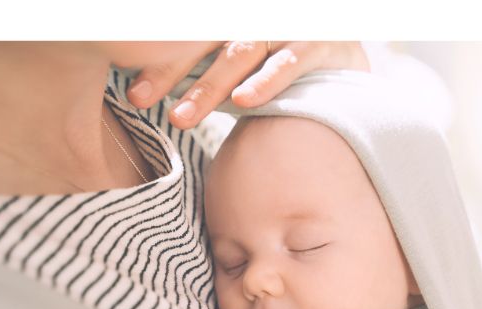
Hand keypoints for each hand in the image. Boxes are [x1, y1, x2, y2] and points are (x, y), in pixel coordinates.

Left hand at [126, 41, 369, 128]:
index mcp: (230, 23)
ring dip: (209, 86)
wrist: (349, 56)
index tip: (132, 93)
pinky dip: (266, 82)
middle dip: (169, 70)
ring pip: (240, 53)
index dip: (158, 61)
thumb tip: (159, 96)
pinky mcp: (318, 43)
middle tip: (139, 99)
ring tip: (182, 117)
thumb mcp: (245, 64)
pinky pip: (290, 62)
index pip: (187, 38)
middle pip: (203, 40)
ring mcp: (286, 26)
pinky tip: (244, 102)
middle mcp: (254, 17)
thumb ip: (210, 72)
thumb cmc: (286, 64)